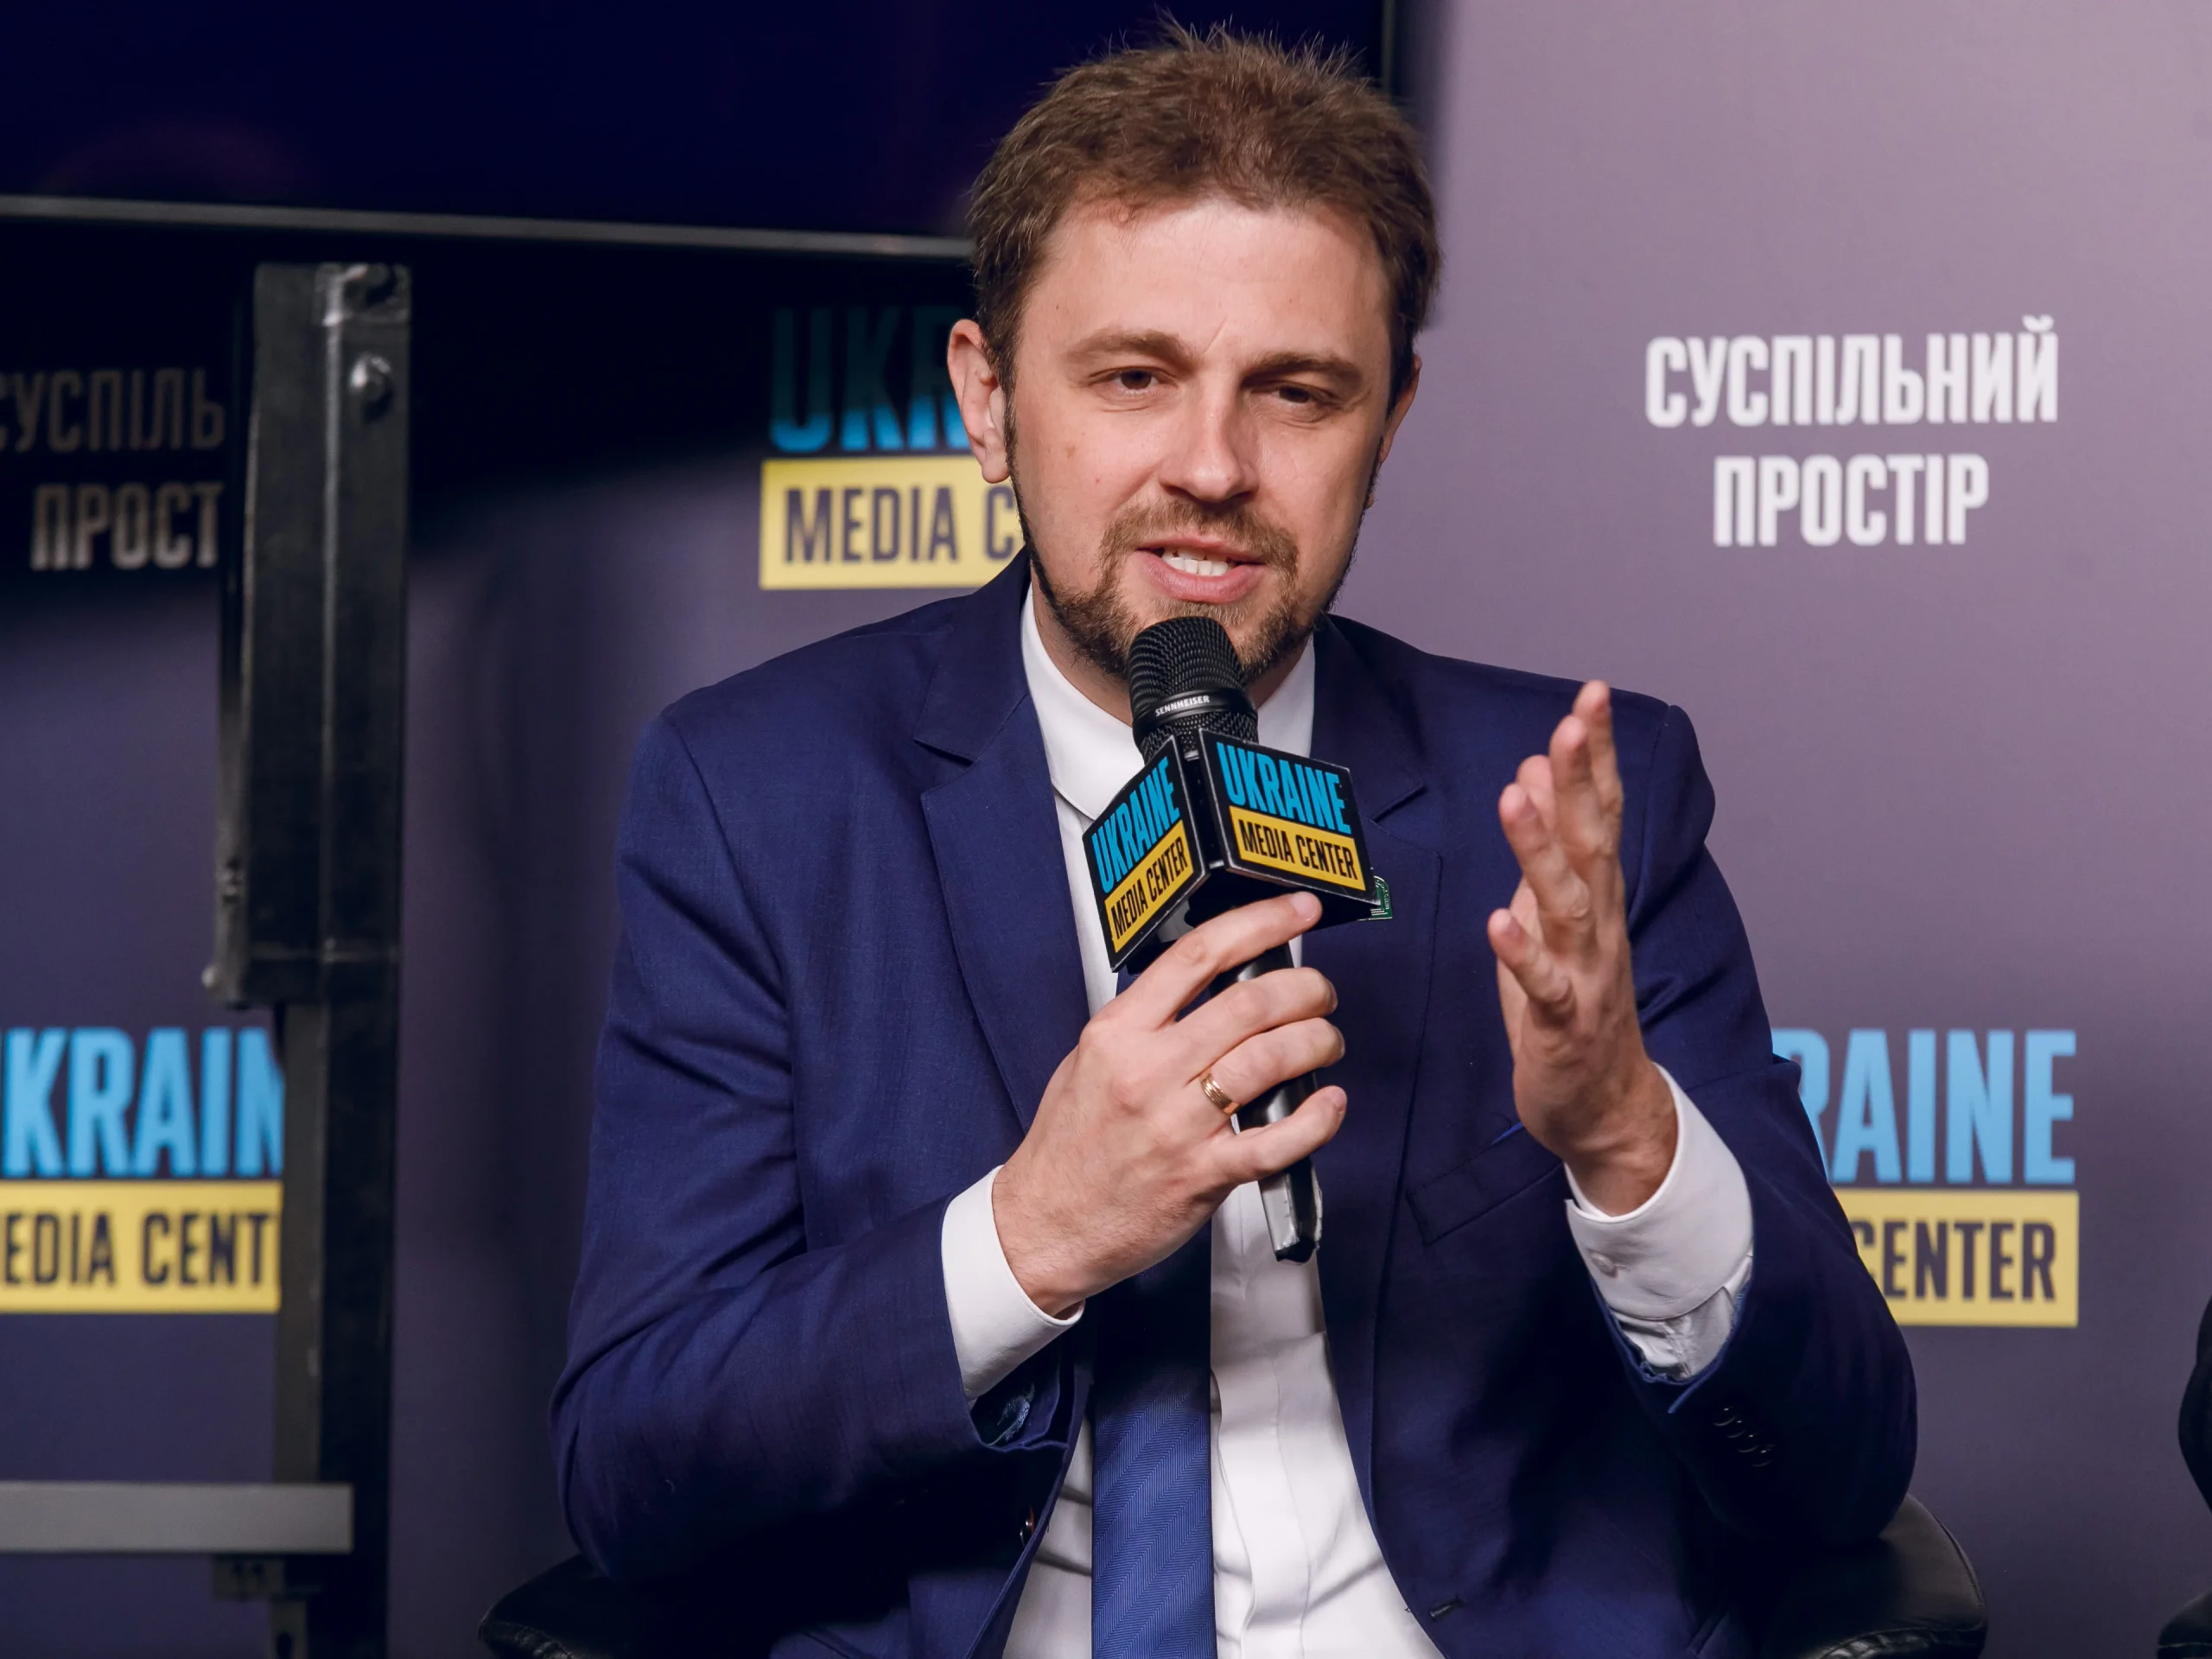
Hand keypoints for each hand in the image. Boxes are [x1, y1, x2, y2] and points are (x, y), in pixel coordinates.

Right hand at [994, 892, 1346, 1315]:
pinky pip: (1276, 1140)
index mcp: (1118, 1033)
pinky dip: (1317, 1118)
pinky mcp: (1202, 1176)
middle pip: (1248, 1003)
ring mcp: (1176, 1125)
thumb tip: (1212, 983)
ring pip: (1270, 1060)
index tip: (1297, 912)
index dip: (1260, 923)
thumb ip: (1145, 1022)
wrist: (1044, 1223)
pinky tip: (1330, 1103)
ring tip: (1326, 1042)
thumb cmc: (1069, 1146)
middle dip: (1304, 989)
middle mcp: (1147, 1072)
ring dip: (1317, 1042)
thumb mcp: (1088, 1060)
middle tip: (1321, 993)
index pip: (1198, 955)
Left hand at [1486, 682, 1676, 1214]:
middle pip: (1593, 842)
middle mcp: (1598, 925)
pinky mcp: (1560, 1024)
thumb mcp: (1555, 912)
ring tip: (1517, 796)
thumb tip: (1537, 765)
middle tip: (1572, 722)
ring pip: (1565, 903)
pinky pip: (1541, 985)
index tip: (1591, 697)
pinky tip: (1498, 920)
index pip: (1600, 813)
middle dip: (1581, 781)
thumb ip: (1551, 842)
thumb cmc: (1573, 1002)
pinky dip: (1521, 952)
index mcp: (1596, 896)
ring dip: (1541, 848)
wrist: (1603, 1107)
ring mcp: (1583, 974)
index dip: (1595, 757)